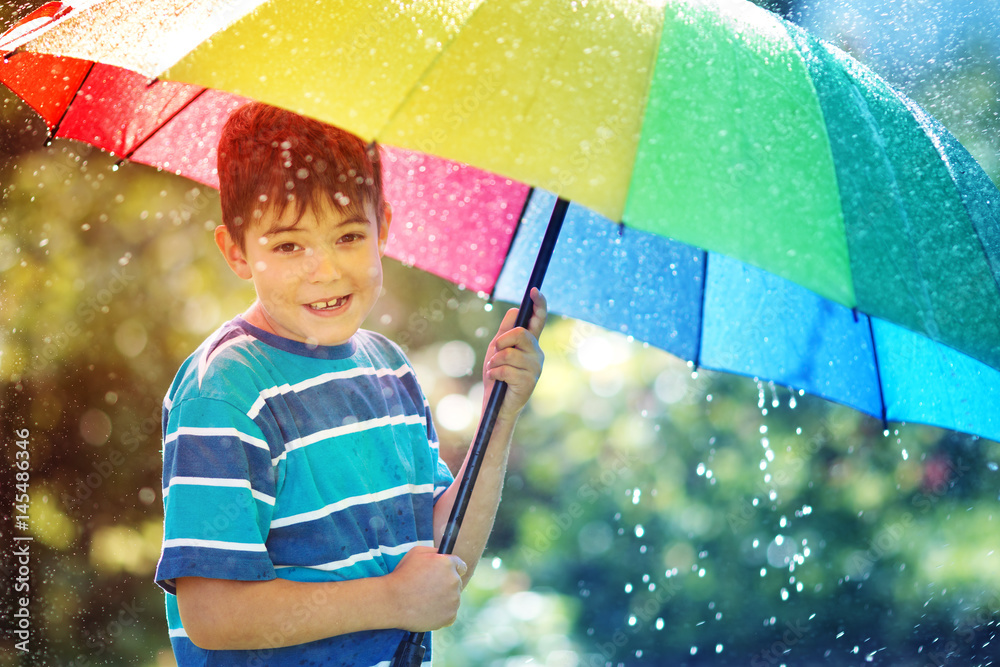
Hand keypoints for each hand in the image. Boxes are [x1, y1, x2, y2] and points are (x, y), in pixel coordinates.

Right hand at [386, 546, 466, 631]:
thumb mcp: (416, 553)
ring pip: (453, 599)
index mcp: (447, 564)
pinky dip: (441, 614)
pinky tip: (428, 611)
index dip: (452, 570)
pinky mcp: (450, 616)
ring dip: (444, 600)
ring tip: (425, 601)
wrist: (391, 601)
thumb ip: (434, 552)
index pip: (461, 566)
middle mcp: (454, 580)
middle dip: (446, 585)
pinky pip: (450, 614)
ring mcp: (453, 600)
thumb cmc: (401, 576)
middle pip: (457, 583)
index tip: (444, 576)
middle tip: (428, 589)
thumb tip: (444, 555)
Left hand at [483, 288, 546, 420]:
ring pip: (510, 353)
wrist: (496, 404)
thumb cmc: (497, 375)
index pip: (538, 320)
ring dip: (495, 362)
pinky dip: (494, 373)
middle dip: (502, 341)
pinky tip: (496, 380)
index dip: (538, 305)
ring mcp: (535, 368)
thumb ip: (506, 330)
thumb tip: (516, 310)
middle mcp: (537, 353)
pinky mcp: (529, 382)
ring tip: (495, 371)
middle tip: (496, 352)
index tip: (534, 290)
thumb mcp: (498, 349)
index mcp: (531, 343)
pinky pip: (506, 369)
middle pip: (521, 334)